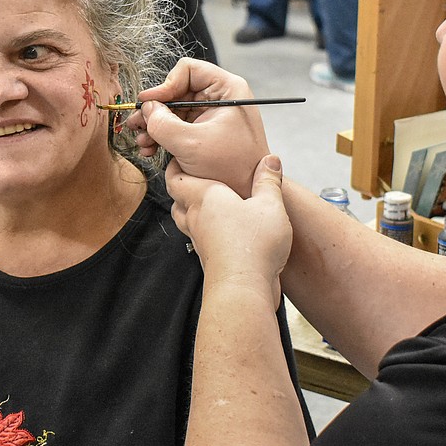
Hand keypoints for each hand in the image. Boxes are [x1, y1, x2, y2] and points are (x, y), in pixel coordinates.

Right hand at [127, 58, 269, 196]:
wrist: (247, 192)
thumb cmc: (233, 168)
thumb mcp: (191, 144)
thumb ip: (163, 124)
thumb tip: (146, 109)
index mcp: (227, 89)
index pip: (188, 70)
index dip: (165, 86)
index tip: (150, 104)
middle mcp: (219, 98)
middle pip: (177, 90)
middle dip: (155, 110)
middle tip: (137, 124)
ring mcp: (211, 115)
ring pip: (173, 109)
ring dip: (155, 125)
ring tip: (143, 141)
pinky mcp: (204, 131)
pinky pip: (177, 126)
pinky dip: (162, 136)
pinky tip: (151, 147)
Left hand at [168, 155, 291, 310]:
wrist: (244, 288)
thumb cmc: (254, 243)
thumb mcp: (270, 205)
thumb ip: (269, 181)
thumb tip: (270, 159)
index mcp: (204, 197)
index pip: (175, 178)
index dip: (175, 167)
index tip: (182, 158)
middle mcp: (196, 217)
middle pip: (177, 199)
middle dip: (183, 187)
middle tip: (196, 177)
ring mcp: (199, 240)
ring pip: (185, 220)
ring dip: (191, 210)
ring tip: (209, 203)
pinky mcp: (208, 258)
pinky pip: (200, 239)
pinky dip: (206, 231)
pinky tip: (224, 231)